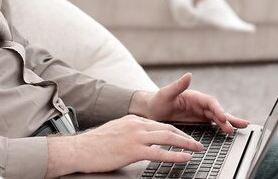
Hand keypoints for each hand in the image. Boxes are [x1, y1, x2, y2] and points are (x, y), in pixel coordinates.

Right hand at [45, 115, 203, 176]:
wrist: (80, 149)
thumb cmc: (95, 145)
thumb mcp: (115, 132)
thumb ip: (129, 132)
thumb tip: (140, 140)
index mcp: (132, 120)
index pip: (160, 124)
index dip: (175, 131)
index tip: (185, 137)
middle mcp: (136, 125)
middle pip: (167, 128)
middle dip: (186, 136)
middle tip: (198, 143)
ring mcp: (135, 137)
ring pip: (167, 137)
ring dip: (186, 143)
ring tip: (197, 149)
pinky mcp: (133, 150)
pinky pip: (160, 153)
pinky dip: (175, 155)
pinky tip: (185, 158)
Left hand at [129, 73, 248, 134]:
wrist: (150, 110)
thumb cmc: (157, 100)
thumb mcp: (165, 93)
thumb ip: (177, 85)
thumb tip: (188, 75)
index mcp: (194, 97)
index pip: (210, 102)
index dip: (218, 109)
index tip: (223, 117)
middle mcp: (199, 104)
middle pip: (217, 111)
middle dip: (229, 118)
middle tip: (240, 126)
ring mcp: (199, 112)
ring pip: (217, 118)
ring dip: (228, 123)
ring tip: (241, 128)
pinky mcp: (198, 120)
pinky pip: (212, 124)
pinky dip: (222, 127)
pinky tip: (229, 131)